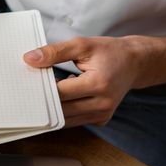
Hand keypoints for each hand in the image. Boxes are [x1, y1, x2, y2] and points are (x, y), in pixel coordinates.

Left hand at [23, 36, 147, 127]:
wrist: (135, 63)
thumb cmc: (110, 52)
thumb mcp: (82, 45)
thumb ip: (54, 52)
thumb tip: (29, 59)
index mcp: (99, 84)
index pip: (60, 93)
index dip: (43, 87)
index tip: (35, 77)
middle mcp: (102, 104)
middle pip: (60, 109)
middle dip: (45, 99)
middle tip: (37, 86)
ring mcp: (102, 115)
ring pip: (65, 119)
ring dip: (54, 107)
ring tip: (52, 89)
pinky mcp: (101, 120)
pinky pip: (74, 121)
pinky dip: (65, 111)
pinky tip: (65, 97)